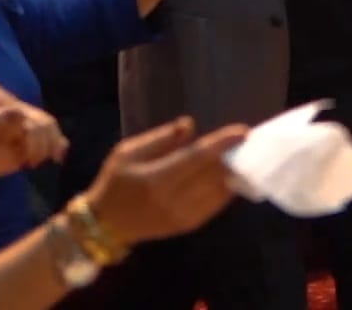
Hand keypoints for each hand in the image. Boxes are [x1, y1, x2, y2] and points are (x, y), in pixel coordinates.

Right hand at [84, 117, 246, 248]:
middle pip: (213, 174)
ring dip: (232, 173)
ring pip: (219, 191)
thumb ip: (160, 138)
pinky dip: (225, 189)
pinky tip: (228, 175)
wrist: (105, 224)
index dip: (221, 143)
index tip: (243, 131)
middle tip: (245, 140)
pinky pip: (215, 205)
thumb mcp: (128, 152)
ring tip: (240, 155)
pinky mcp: (188, 225)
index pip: (197, 158)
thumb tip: (189, 125)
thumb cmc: (116, 182)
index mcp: (157, 179)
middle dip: (232, 156)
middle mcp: (173, 200)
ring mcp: (183, 216)